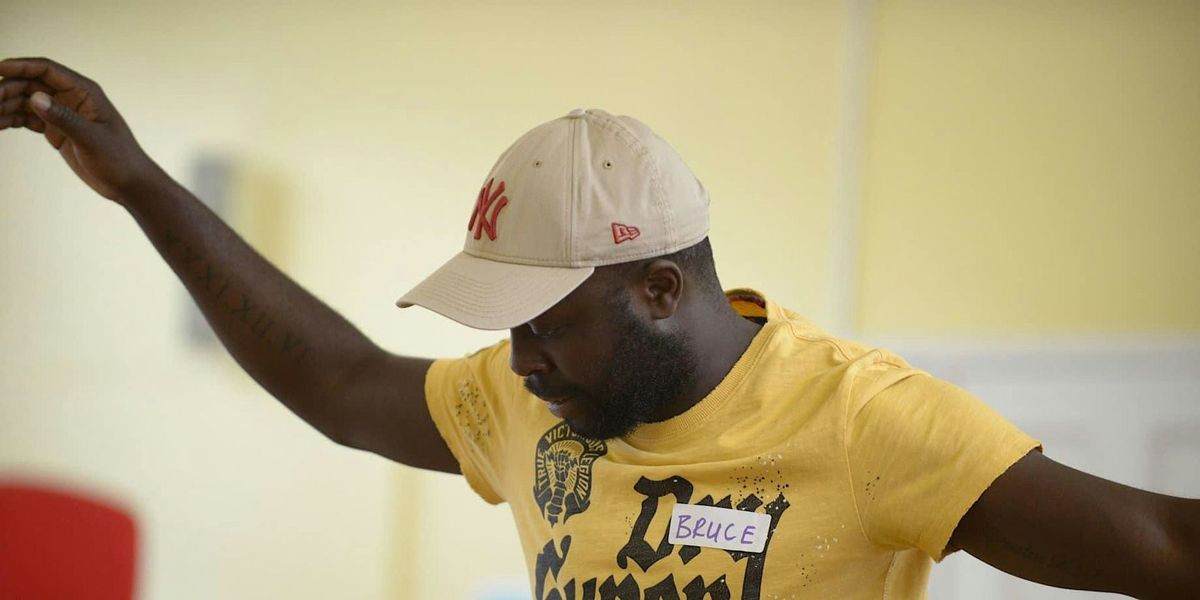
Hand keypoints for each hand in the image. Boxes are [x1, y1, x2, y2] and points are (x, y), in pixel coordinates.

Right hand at [0, 57, 157, 202]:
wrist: (128, 184)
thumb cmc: (119, 159)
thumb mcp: (91, 139)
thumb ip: (64, 119)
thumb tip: (35, 97)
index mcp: (84, 91)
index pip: (46, 70)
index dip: (20, 67)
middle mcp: (71, 98)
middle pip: (30, 84)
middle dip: (6, 89)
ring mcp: (62, 114)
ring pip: (25, 102)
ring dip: (5, 105)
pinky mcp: (56, 130)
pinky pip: (27, 119)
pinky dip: (10, 120)